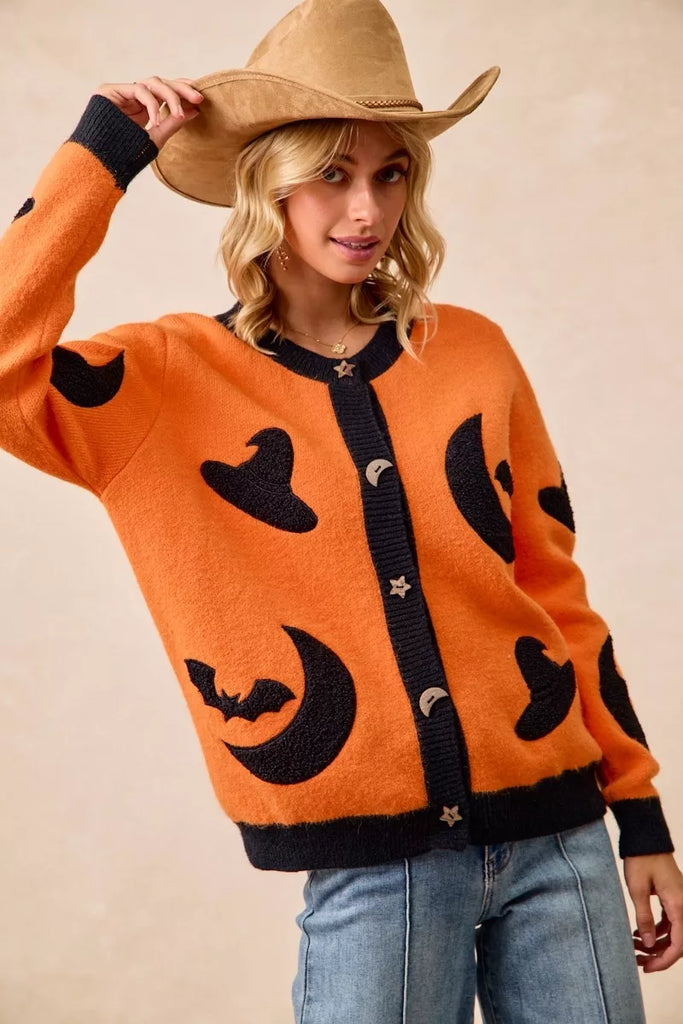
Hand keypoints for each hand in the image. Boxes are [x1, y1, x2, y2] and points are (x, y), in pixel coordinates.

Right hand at [93, 76, 203, 149]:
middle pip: (162, 83)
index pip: (167, 92)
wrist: (102, 163)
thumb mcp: (156, 138)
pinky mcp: (110, 90)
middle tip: (199, 98)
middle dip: (182, 89)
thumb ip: (173, 122)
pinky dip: (151, 104)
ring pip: (153, 82)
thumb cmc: (127, 155)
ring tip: (179, 114)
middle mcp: (135, 97)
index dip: (183, 91)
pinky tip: (156, 120)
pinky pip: (139, 90)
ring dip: (170, 96)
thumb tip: (196, 110)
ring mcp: (123, 92)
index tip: (201, 99)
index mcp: (145, 107)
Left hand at [623, 851, 682, 971]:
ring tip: (635, 948)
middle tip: (639, 962)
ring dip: (656, 944)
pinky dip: (657, 931)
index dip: (664, 961)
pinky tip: (639, 934)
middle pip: (678, 942)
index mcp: (679, 905)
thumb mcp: (637, 889)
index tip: (648, 968)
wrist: (646, 839)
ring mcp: (680, 902)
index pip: (678, 944)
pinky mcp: (673, 899)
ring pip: (673, 934)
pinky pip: (669, 923)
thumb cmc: (641, 860)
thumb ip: (644, 918)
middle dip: (659, 955)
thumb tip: (648, 944)